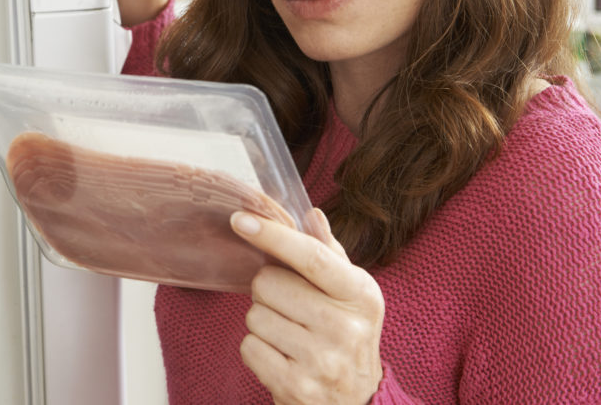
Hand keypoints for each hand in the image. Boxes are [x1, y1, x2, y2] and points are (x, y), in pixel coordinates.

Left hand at [231, 208, 384, 404]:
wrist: (357, 402)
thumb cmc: (346, 336)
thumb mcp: (350, 294)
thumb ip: (328, 254)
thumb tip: (311, 214)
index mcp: (360, 295)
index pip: (311, 257)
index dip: (273, 235)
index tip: (240, 219)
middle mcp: (345, 328)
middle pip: (269, 283)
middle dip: (268, 290)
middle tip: (289, 306)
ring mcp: (321, 361)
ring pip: (255, 315)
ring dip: (263, 322)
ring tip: (289, 335)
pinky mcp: (296, 386)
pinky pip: (249, 347)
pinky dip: (257, 349)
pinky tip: (281, 356)